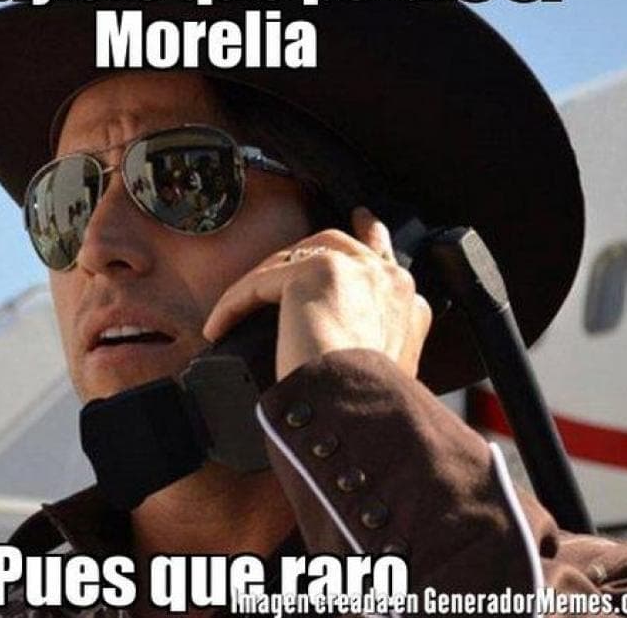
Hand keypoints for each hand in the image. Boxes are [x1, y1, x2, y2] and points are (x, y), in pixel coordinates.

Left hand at [203, 207, 432, 381]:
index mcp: (406, 299)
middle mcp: (385, 275)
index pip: (382, 252)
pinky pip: (259, 283)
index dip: (369, 232)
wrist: (358, 408)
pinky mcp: (316, 271)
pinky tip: (219, 326)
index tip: (361, 218)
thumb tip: (342, 347)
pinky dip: (234, 305)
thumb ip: (375, 340)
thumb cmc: (365, 402)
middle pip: (333, 243)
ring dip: (258, 286)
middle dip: (299, 251)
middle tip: (268, 269)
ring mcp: (353, 268)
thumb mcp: (384, 368)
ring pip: (292, 260)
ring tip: (234, 313)